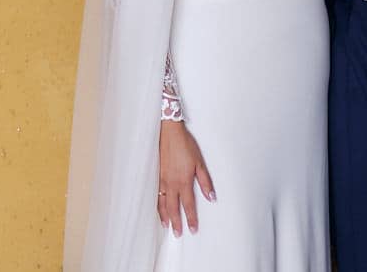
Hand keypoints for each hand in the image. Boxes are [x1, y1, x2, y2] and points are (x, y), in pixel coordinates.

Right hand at [157, 120, 214, 236]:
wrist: (169, 132)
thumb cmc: (185, 145)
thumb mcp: (200, 163)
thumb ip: (205, 182)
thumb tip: (211, 197)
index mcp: (183, 181)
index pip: (188, 205)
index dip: (191, 218)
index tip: (193, 230)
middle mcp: (171, 183)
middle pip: (173, 208)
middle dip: (176, 222)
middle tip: (177, 234)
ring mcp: (161, 179)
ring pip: (161, 202)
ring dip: (164, 215)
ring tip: (166, 225)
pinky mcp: (155, 174)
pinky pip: (155, 194)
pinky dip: (156, 204)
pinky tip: (157, 207)